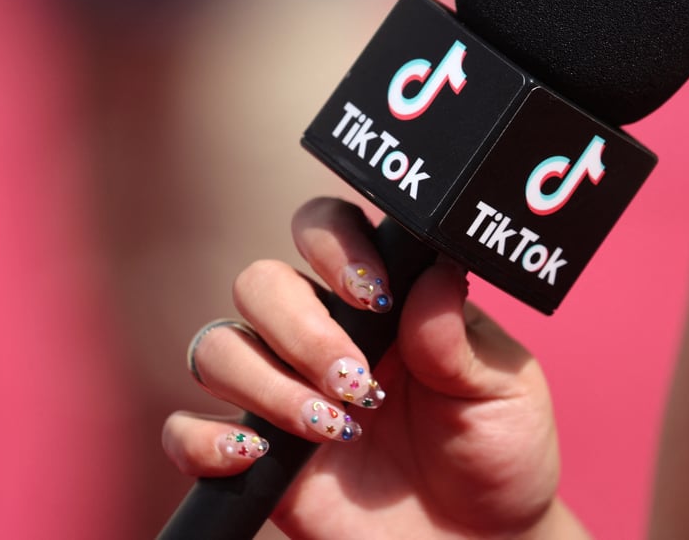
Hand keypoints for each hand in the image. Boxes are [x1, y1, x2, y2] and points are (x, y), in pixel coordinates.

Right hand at [162, 197, 585, 537]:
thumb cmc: (497, 453)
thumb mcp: (502, 390)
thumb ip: (459, 336)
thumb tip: (432, 273)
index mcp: (381, 302)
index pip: (327, 231)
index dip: (335, 247)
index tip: (375, 295)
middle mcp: (322, 336)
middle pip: (260, 283)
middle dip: (302, 328)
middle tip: (358, 382)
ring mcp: (283, 394)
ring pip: (217, 346)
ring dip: (268, 385)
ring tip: (338, 430)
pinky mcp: (256, 458)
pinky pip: (185, 431)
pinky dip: (205, 439)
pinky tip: (257, 454)